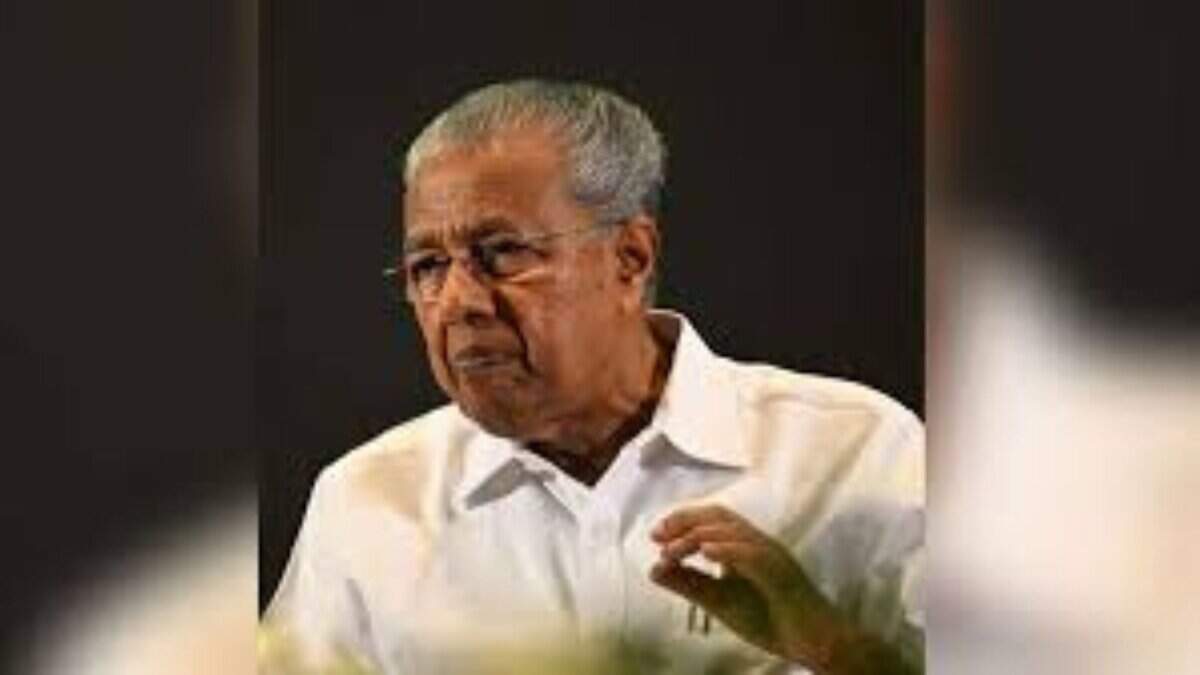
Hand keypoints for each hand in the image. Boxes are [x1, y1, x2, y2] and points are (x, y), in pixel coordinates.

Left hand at [649, 505, 912, 673]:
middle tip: (658, 536)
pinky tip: (706, 553)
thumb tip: (652, 569)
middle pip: (721, 516)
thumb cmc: (772, 620)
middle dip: (686, 520)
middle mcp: (761, 544)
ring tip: (672, 551)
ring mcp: (774, 557)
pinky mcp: (783, 575)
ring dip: (698, 537)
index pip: (713, 519)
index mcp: (747, 547)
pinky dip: (728, 550)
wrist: (816, 644)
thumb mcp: (720, 602)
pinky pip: (755, 555)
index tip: (656, 535)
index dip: (682, 520)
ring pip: (734, 532)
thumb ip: (690, 585)